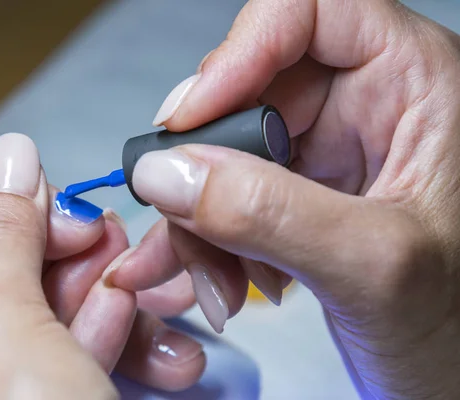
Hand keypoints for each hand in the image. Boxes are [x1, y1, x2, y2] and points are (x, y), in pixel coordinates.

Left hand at [0, 136, 203, 392]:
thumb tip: (11, 155)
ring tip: (117, 256)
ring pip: (12, 323)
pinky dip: (84, 329)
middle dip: (36, 251)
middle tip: (84, 222)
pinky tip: (119, 297)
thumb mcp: (0, 327)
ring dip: (74, 286)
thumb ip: (1, 229)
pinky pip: (42, 362)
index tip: (28, 189)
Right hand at [106, 1, 459, 398]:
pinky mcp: (297, 196)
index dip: (240, 55)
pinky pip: (225, 198)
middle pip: (246, 94)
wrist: (458, 378)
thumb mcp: (375, 267)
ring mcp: (323, 154)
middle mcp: (362, 107)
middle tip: (186, 222)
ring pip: (222, 154)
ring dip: (200, 221)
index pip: (307, 15)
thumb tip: (169, 174)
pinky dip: (208, 242)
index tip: (189, 120)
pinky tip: (223, 283)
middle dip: (205, 169)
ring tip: (214, 281)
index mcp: (412, 83)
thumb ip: (271, 214)